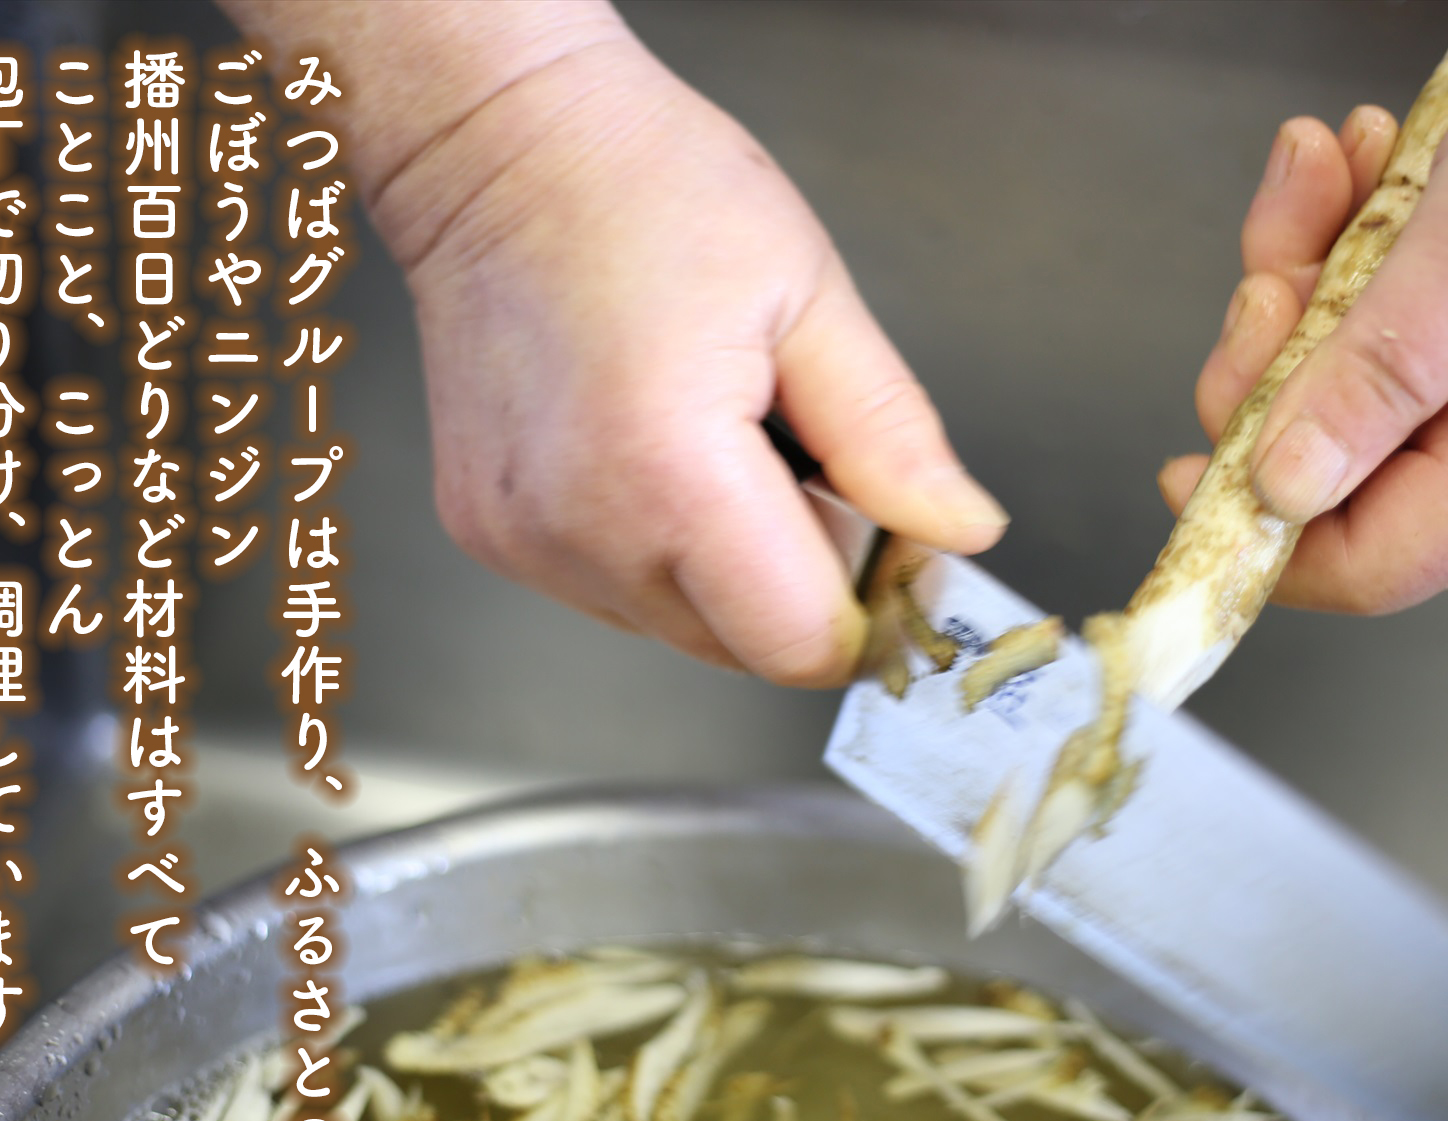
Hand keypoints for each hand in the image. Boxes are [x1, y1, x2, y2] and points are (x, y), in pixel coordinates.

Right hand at [224, 1, 1005, 686]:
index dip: (863, 606)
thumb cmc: (639, 185)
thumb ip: (891, 436)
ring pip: (679, 630)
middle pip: (742, 648)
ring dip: (724, 570)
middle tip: (799, 464)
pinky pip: (614, 593)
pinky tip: (650, 451)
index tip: (884, 541)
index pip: (799, 644)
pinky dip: (655, 548)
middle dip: (797, 582)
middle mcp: (581, 528)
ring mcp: (524, 541)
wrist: (493, 145)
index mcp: (670, 473)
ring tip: (714, 441)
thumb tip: (957, 530)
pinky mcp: (491, 535)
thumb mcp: (809, 294)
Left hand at [1166, 0, 1447, 613]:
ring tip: (1321, 171)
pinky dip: (1332, 221)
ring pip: (1325, 360)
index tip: (1182, 477)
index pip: (1378, 559)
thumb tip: (1285, 488)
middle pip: (1328, 457)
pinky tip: (1358, 152)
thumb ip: (1382, 376)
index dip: (1268, 540)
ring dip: (1296, 265)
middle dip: (1270, 363)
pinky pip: (1354, 287)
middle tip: (1267, 278)